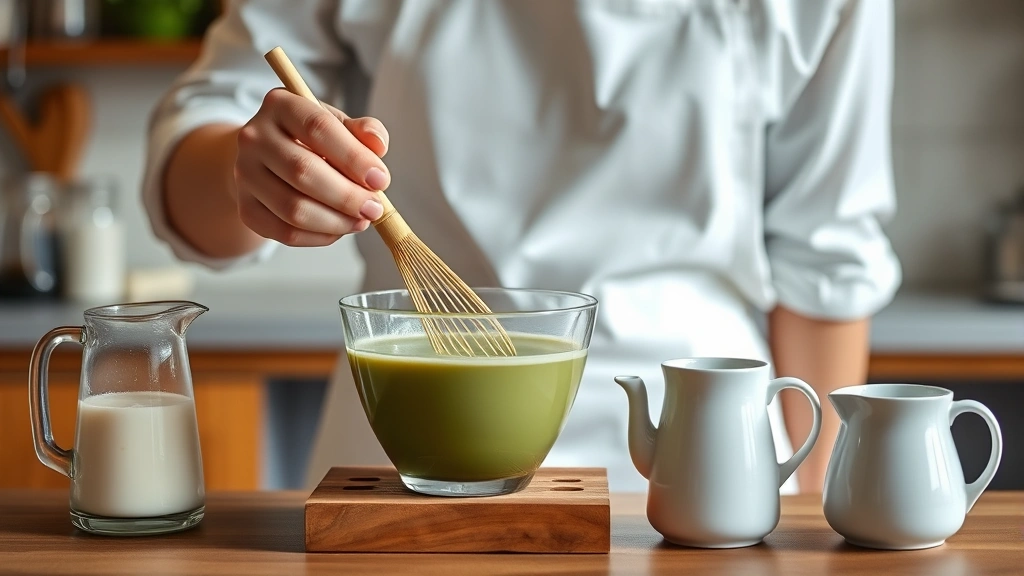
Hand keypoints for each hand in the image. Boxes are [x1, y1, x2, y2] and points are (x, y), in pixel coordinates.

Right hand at [233, 88, 390, 245]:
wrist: (270, 161)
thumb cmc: (312, 141)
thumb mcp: (338, 125)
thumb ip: (363, 131)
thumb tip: (378, 145)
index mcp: (280, 105)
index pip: (318, 128)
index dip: (354, 157)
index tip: (380, 179)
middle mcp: (254, 137)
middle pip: (303, 171)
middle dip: (347, 196)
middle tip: (375, 208)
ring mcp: (244, 174)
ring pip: (293, 209)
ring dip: (336, 221)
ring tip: (361, 220)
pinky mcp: (246, 209)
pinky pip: (286, 233)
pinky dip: (320, 236)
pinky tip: (339, 228)